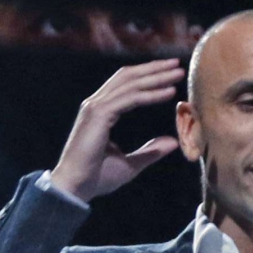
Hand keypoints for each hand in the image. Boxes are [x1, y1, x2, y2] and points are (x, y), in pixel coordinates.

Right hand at [48, 59, 183, 203]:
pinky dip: (151, 94)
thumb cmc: (96, 178)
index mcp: (100, 111)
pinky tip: (169, 93)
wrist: (75, 188)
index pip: (125, 84)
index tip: (170, 73)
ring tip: (178, 73)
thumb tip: (173, 142)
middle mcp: (96, 104)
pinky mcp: (99, 114)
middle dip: (154, 69)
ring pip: (131, 84)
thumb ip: (150, 151)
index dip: (147, 76)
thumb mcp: (130, 164)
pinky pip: (131, 99)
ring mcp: (96, 107)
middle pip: (128, 77)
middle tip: (177, 64)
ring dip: (156, 77)